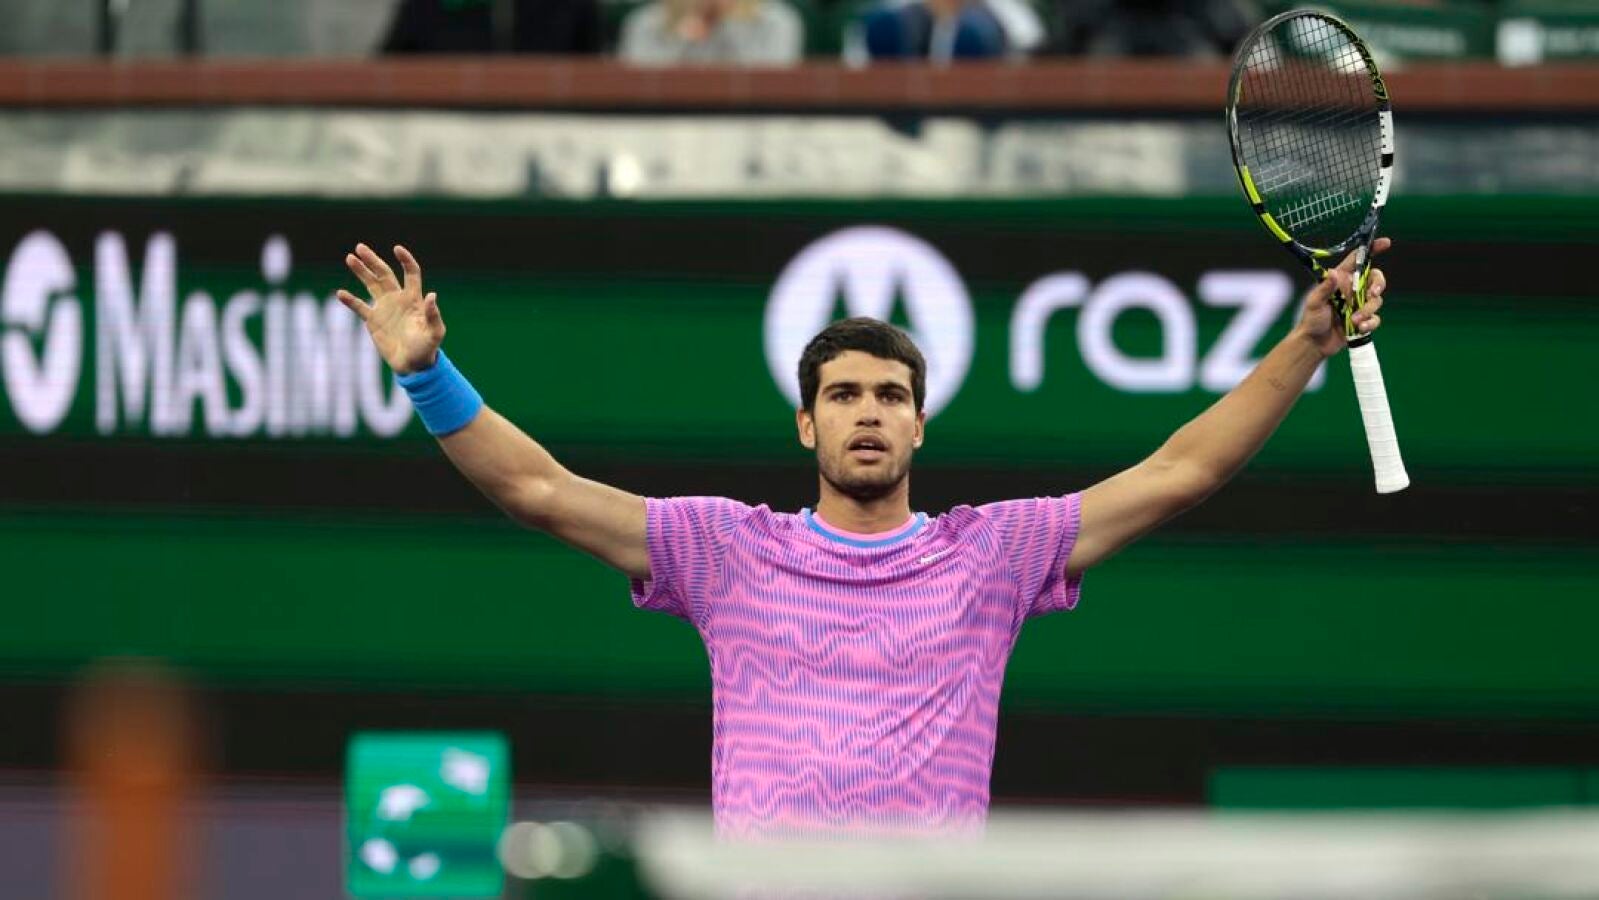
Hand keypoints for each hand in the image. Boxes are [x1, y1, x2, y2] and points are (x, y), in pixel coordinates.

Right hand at [338, 244, 443, 374]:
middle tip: (359, 247)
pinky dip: (350, 300)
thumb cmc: (427, 348)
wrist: (413, 365)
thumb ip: (433, 315)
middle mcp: (398, 299)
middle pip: (384, 274)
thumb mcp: (434, 333)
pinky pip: (359, 307)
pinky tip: (340, 293)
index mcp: (414, 299)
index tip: (397, 249)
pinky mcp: (373, 321)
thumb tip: (431, 295)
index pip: (411, 274)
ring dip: (361, 271)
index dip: (405, 260)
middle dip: (372, 260)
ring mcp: (384, 308)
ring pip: (371, 284)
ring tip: (350, 258)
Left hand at [1295, 236, 1389, 358]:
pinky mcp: (1364, 319)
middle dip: (1378, 284)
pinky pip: (1375, 318)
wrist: (1315, 343)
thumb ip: (1325, 288)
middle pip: (1375, 278)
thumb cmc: (1311, 319)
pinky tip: (1359, 328)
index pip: (1358, 259)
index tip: (1385, 243)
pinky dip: (1370, 323)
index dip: (1372, 249)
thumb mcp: (1314, 302)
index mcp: (1341, 279)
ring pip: (1376, 300)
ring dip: (1368, 310)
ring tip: (1353, 321)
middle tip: (1372, 293)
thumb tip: (1333, 272)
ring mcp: (1359, 304)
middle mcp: (1353, 289)